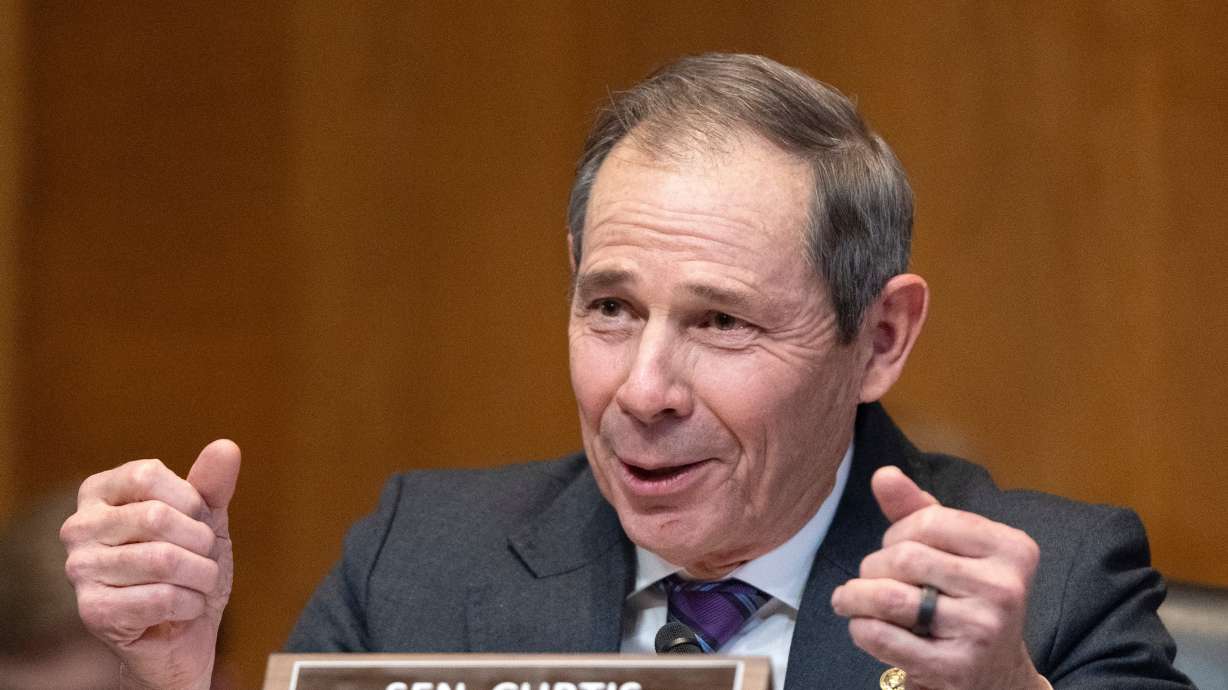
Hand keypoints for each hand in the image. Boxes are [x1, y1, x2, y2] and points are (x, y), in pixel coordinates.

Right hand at [60, 440, 240, 689]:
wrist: (182, 631)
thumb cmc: (189, 565)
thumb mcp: (205, 519)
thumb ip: (212, 484)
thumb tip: (226, 446)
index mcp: (98, 492)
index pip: (146, 475)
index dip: (189, 500)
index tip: (196, 520)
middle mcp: (78, 527)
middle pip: (155, 517)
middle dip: (200, 541)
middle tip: (203, 558)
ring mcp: (80, 570)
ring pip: (163, 560)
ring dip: (202, 575)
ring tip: (198, 583)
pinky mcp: (92, 611)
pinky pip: (161, 598)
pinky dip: (191, 604)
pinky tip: (185, 608)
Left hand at [831, 466, 1047, 689]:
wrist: (996, 672)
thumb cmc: (967, 597)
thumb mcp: (954, 549)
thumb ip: (919, 510)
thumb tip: (883, 475)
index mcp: (1011, 549)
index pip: (929, 521)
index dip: (897, 532)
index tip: (893, 546)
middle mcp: (1004, 588)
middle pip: (905, 557)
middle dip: (875, 565)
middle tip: (872, 576)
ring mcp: (982, 630)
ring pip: (888, 597)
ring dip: (855, 595)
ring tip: (848, 598)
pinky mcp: (955, 667)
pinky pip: (884, 636)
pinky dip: (861, 627)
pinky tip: (862, 625)